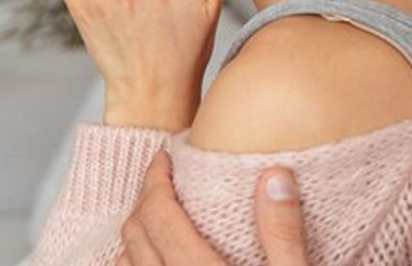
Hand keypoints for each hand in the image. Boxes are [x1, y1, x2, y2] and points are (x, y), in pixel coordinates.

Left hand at [119, 151, 310, 265]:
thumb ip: (284, 233)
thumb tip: (275, 176)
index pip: (157, 215)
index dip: (156, 179)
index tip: (166, 157)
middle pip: (134, 233)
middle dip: (145, 198)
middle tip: (165, 176)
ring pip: (127, 260)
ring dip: (138, 231)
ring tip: (161, 210)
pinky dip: (137, 260)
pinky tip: (162, 252)